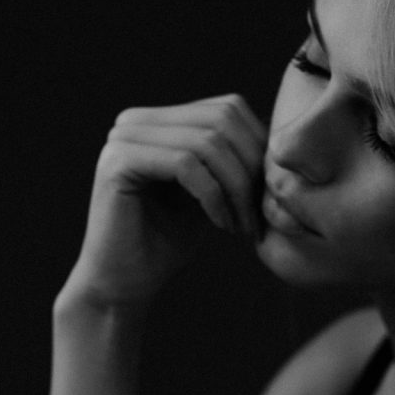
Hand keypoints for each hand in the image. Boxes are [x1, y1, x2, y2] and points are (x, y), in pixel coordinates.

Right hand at [62, 94, 267, 309]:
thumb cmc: (166, 243)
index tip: (267, 198)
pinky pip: (185, 164)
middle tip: (259, 214)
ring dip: (236, 188)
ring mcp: (123, 138)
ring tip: (242, 226)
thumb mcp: (209, 193)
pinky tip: (221, 226)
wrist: (123, 285)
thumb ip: (230, 160)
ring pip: (207, 142)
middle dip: (251, 169)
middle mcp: (135, 121)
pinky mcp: (118, 162)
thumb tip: (277, 134)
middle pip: (221, 120)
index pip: (228, 109)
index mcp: (157, 121)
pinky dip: (214, 197)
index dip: (259, 150)